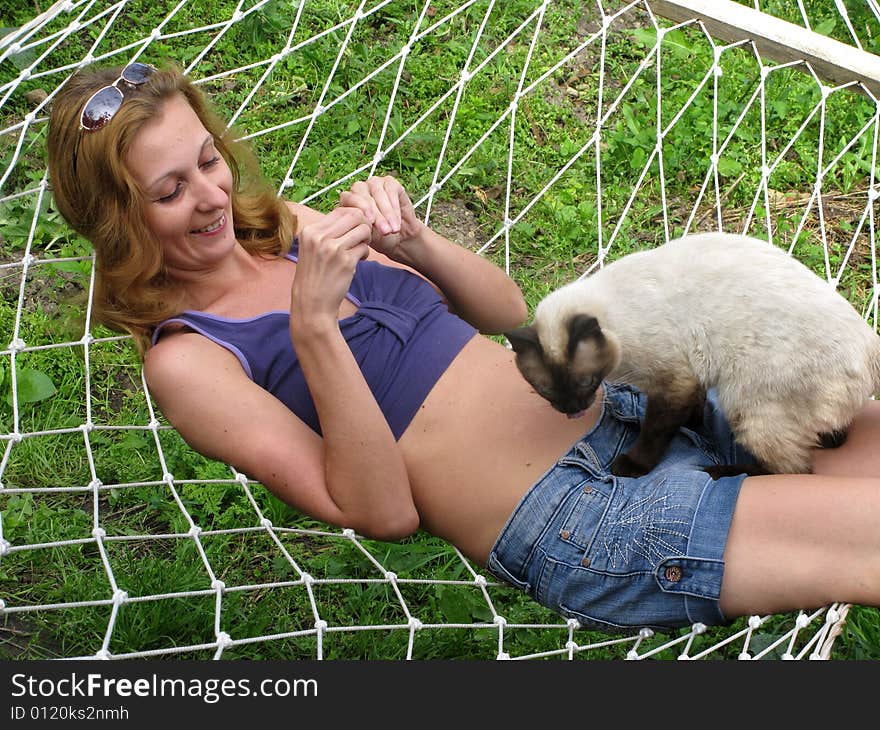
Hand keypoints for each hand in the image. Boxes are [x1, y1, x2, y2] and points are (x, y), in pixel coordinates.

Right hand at [291, 206, 371, 328]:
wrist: (311, 303)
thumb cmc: (314, 276)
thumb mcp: (312, 248)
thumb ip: (327, 232)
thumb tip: (352, 215)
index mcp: (310, 231)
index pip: (340, 210)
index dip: (353, 217)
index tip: (355, 229)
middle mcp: (320, 237)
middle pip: (355, 215)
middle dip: (363, 225)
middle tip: (361, 238)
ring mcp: (333, 249)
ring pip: (363, 229)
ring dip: (366, 239)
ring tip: (359, 250)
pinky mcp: (346, 262)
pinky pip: (365, 248)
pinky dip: (365, 253)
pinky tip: (358, 261)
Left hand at [338, 176, 423, 261]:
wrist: (400, 238)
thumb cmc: (380, 237)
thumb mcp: (367, 235)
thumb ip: (360, 225)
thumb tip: (359, 219)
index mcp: (348, 200)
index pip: (349, 198)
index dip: (361, 209)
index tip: (370, 222)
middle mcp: (359, 189)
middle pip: (364, 195)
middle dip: (376, 214)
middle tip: (385, 231)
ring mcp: (374, 183)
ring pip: (378, 193)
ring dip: (387, 212)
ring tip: (393, 229)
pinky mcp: (390, 182)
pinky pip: (391, 190)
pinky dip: (395, 207)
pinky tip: (397, 220)